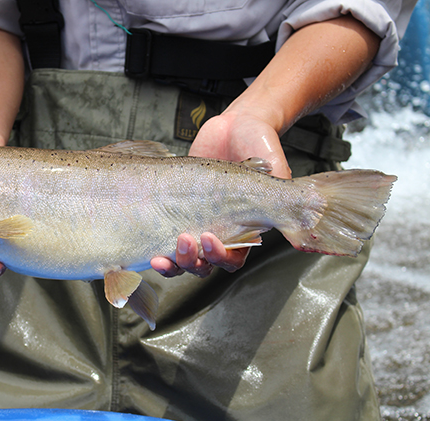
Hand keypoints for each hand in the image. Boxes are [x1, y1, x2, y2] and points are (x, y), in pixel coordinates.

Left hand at [150, 107, 290, 277]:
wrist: (235, 124)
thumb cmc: (259, 143)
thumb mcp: (276, 168)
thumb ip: (283, 193)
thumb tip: (303, 219)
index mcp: (244, 229)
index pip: (232, 259)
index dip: (220, 257)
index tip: (210, 238)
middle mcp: (219, 229)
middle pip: (204, 264)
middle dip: (192, 262)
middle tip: (184, 242)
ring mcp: (194, 221)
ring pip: (182, 258)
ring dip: (173, 262)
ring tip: (163, 252)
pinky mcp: (174, 210)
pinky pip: (162, 236)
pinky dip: (155, 245)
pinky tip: (149, 244)